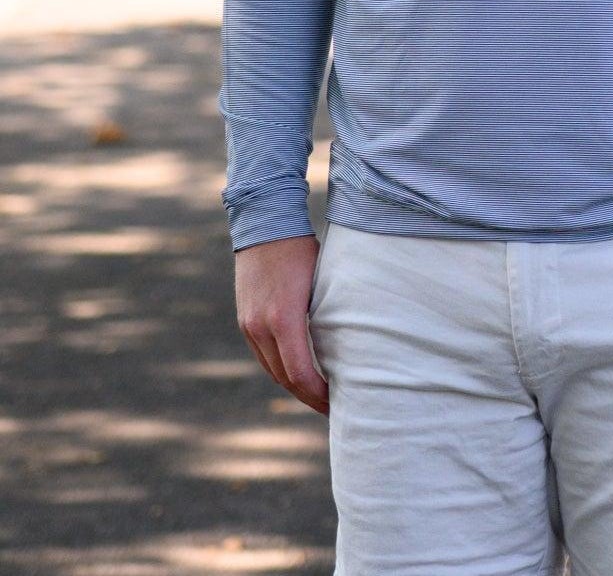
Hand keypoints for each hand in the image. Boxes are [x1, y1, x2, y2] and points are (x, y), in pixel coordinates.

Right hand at [234, 233, 327, 413]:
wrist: (265, 224)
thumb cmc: (302, 249)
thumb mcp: (320, 281)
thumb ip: (326, 314)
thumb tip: (347, 344)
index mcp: (283, 319)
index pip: (299, 373)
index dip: (318, 394)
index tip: (336, 402)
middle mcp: (260, 327)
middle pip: (284, 378)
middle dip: (307, 396)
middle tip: (332, 407)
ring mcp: (249, 325)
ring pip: (271, 369)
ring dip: (292, 385)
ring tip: (316, 395)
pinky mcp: (245, 320)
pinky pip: (263, 354)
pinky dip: (280, 367)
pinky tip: (298, 372)